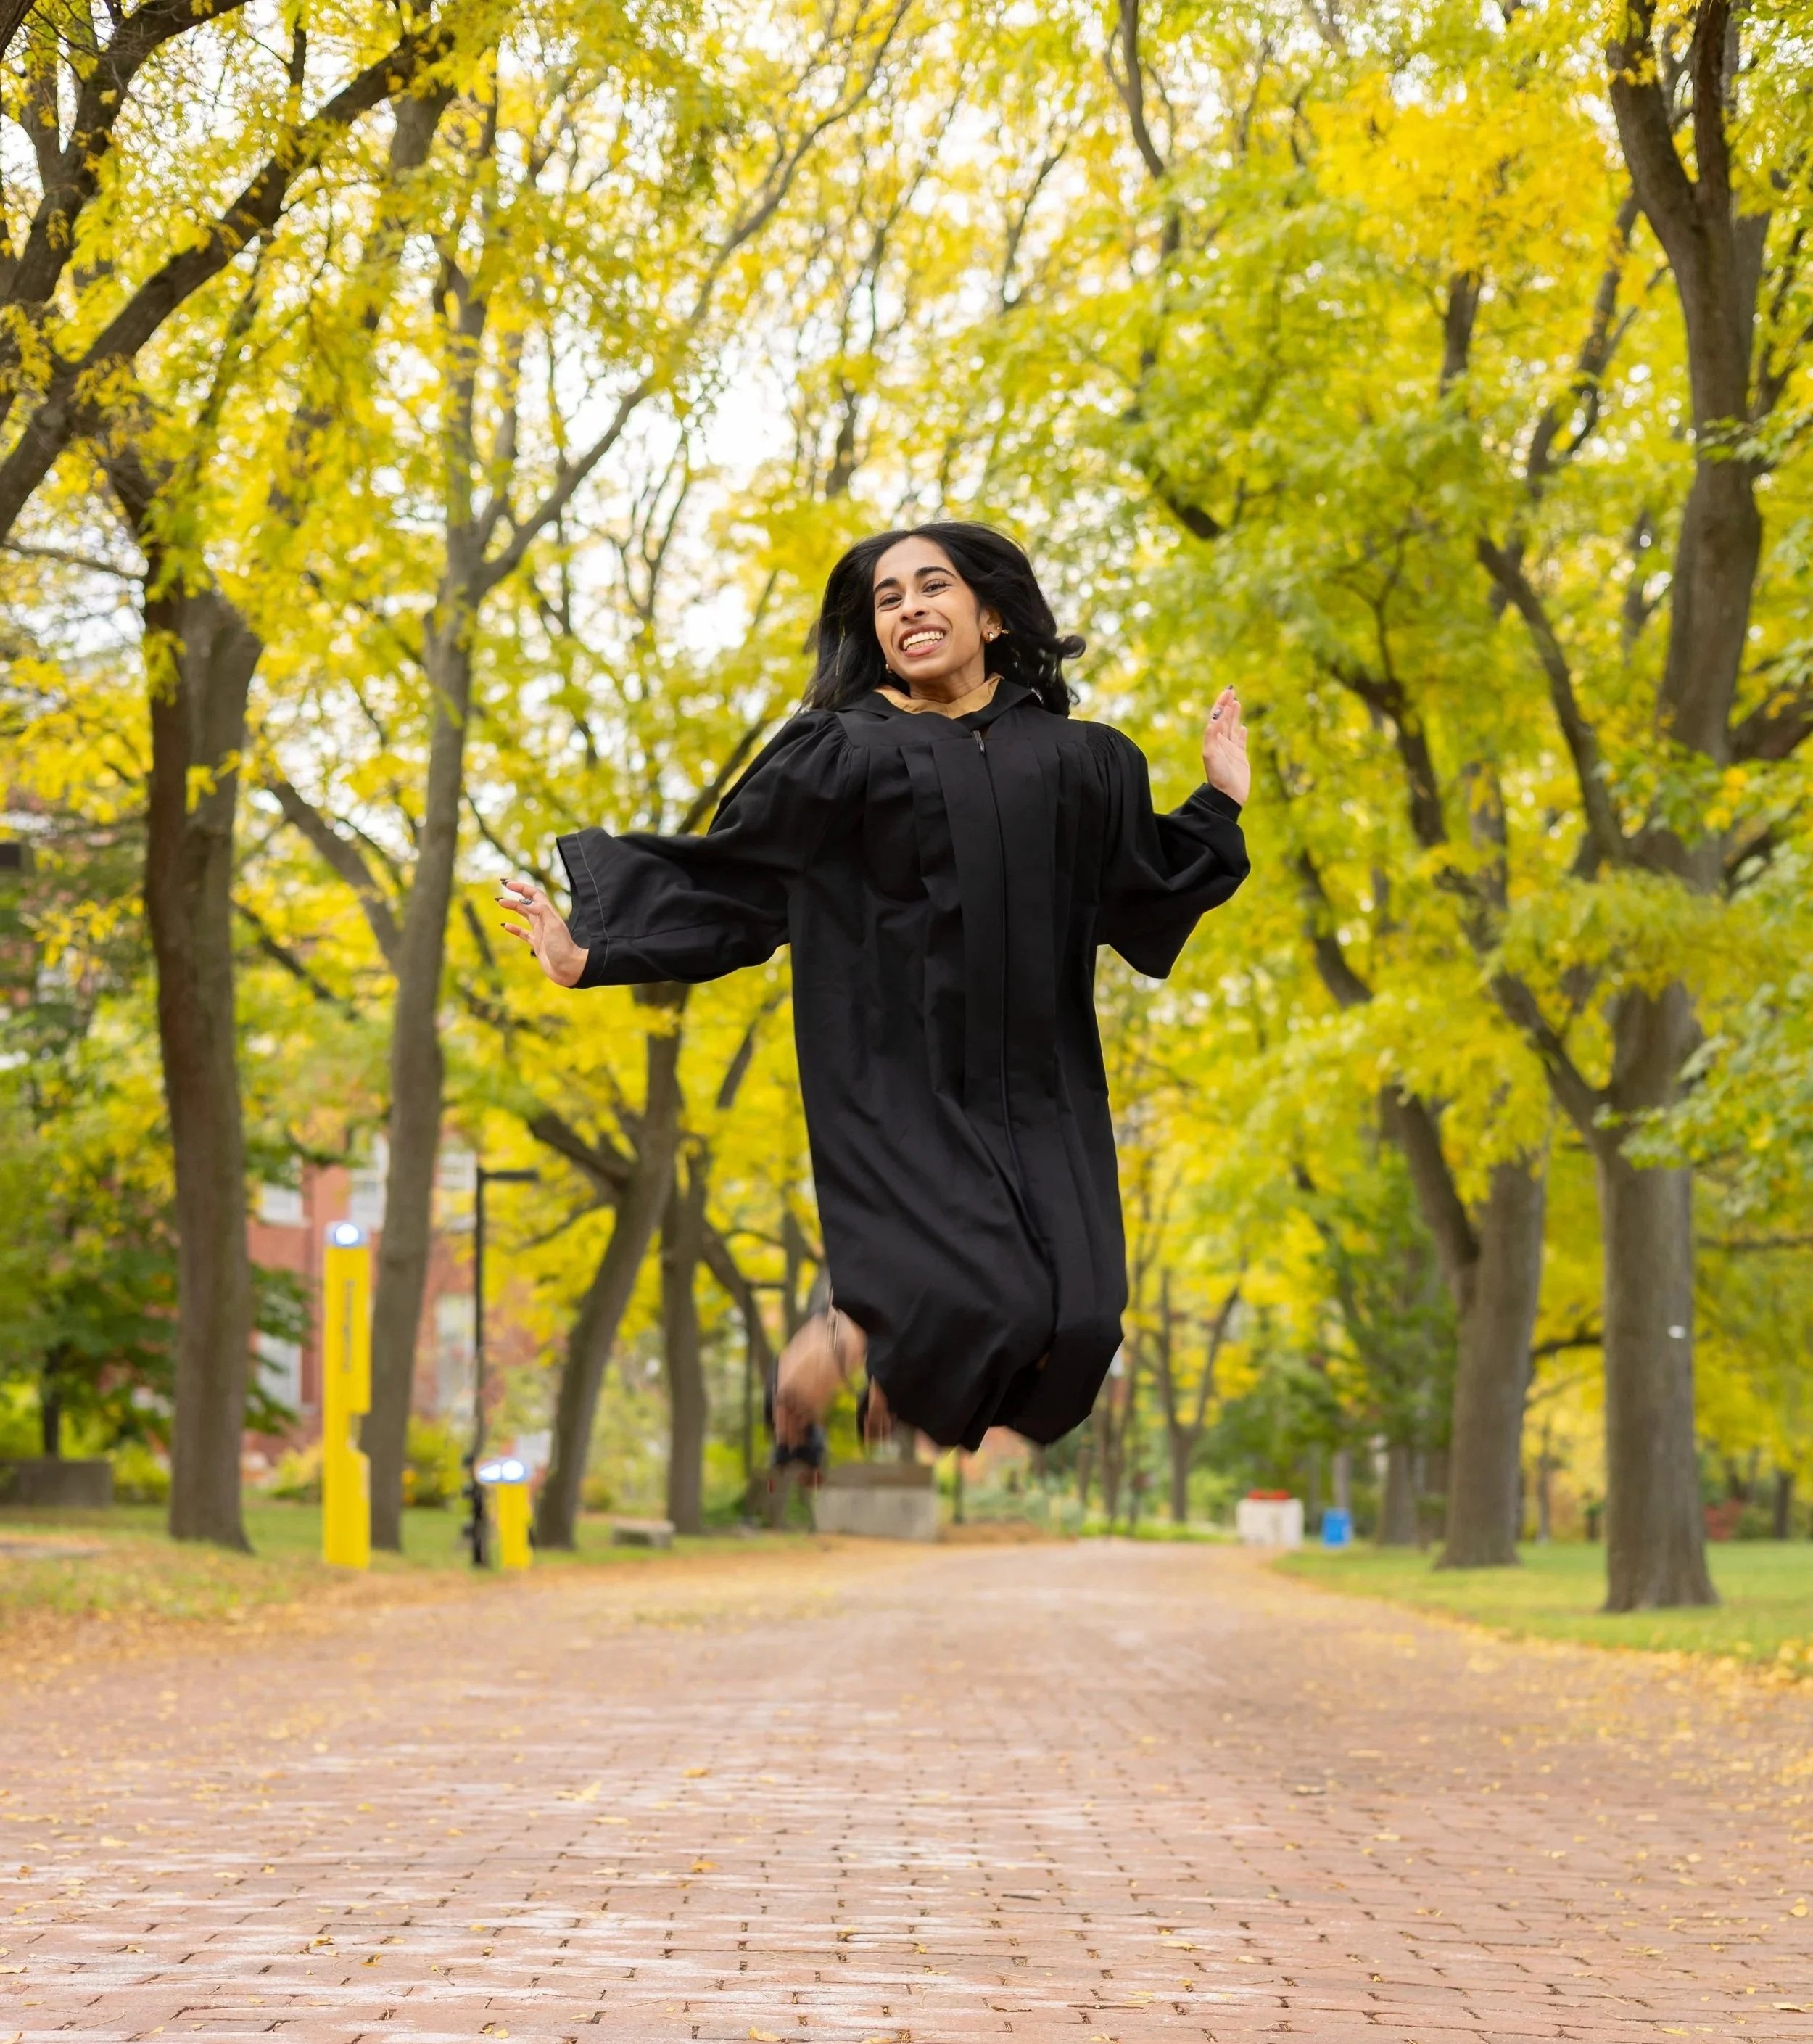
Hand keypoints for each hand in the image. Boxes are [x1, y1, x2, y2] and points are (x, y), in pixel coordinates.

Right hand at [496, 876, 588, 986]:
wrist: (569, 968)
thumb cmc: (563, 947)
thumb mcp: (553, 925)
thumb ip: (541, 911)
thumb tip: (525, 901)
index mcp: (549, 913)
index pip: (534, 894)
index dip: (521, 887)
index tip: (507, 884)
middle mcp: (544, 920)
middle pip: (527, 903)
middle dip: (514, 895)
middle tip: (501, 889)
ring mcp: (540, 931)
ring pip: (524, 915)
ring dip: (513, 907)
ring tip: (500, 902)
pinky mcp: (537, 943)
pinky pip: (523, 933)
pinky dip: (514, 928)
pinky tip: (505, 925)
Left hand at [1202, 686, 1249, 805]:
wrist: (1228, 795)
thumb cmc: (1218, 776)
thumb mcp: (1211, 755)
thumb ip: (1211, 736)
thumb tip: (1213, 719)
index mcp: (1213, 740)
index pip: (1216, 717)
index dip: (1221, 704)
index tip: (1227, 692)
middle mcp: (1221, 743)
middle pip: (1224, 719)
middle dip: (1227, 705)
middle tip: (1232, 691)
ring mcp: (1230, 750)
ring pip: (1232, 727)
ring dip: (1234, 715)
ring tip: (1236, 703)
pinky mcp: (1240, 757)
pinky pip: (1241, 741)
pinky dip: (1241, 733)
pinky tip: (1243, 727)